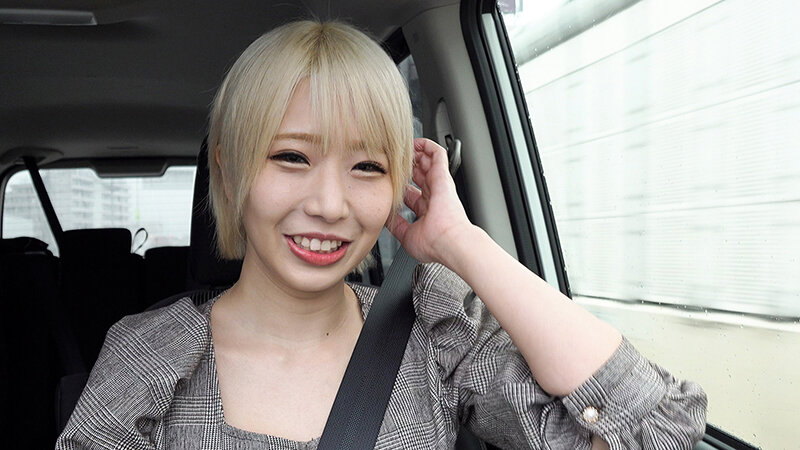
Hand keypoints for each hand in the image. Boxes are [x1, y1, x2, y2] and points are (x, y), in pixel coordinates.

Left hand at [387, 138, 473, 263]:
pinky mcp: (443, 176)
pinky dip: (427, 145)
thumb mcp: (407, 236)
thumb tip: (386, 221)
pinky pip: (438, 154)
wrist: (449, 242)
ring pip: (427, 162)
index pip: (412, 193)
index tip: (390, 182)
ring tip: (402, 147)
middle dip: (407, 167)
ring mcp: (439, 185)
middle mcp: (434, 196)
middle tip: (393, 161)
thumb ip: (397, 226)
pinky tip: (416, 142)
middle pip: (419, 175)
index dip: (401, 186)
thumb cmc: (435, 244)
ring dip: (415, 154)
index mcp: (427, 210)